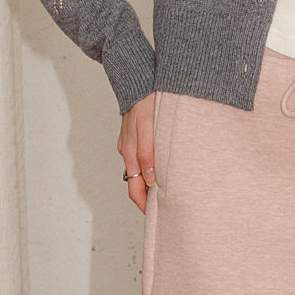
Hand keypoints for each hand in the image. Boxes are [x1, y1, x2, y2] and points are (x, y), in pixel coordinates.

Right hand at [119, 92, 157, 212]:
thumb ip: (148, 153)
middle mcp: (128, 151)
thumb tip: (151, 179)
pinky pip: (141, 156)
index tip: (156, 215)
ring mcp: (130, 143)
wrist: (138, 79)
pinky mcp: (135, 135)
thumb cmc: (145, 101)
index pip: (135, 189)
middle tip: (164, 208)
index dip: (144, 205)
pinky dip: (149, 166)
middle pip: (137, 183)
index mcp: (130, 153)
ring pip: (139, 170)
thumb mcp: (148, 128)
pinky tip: (161, 165)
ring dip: (150, 182)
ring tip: (167, 190)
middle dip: (147, 198)